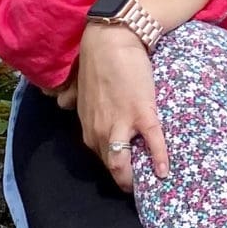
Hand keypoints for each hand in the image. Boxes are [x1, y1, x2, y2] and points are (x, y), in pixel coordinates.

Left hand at [75, 17, 166, 185]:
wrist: (112, 41)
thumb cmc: (98, 62)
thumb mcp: (79, 86)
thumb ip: (71, 99)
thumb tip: (61, 102)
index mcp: (88, 127)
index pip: (101, 158)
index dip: (115, 169)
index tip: (127, 174)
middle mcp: (99, 131)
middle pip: (112, 166)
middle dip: (125, 180)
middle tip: (140, 186)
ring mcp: (120, 124)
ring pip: (122, 163)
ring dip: (134, 179)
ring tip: (149, 186)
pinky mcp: (142, 115)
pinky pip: (152, 144)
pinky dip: (159, 160)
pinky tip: (165, 172)